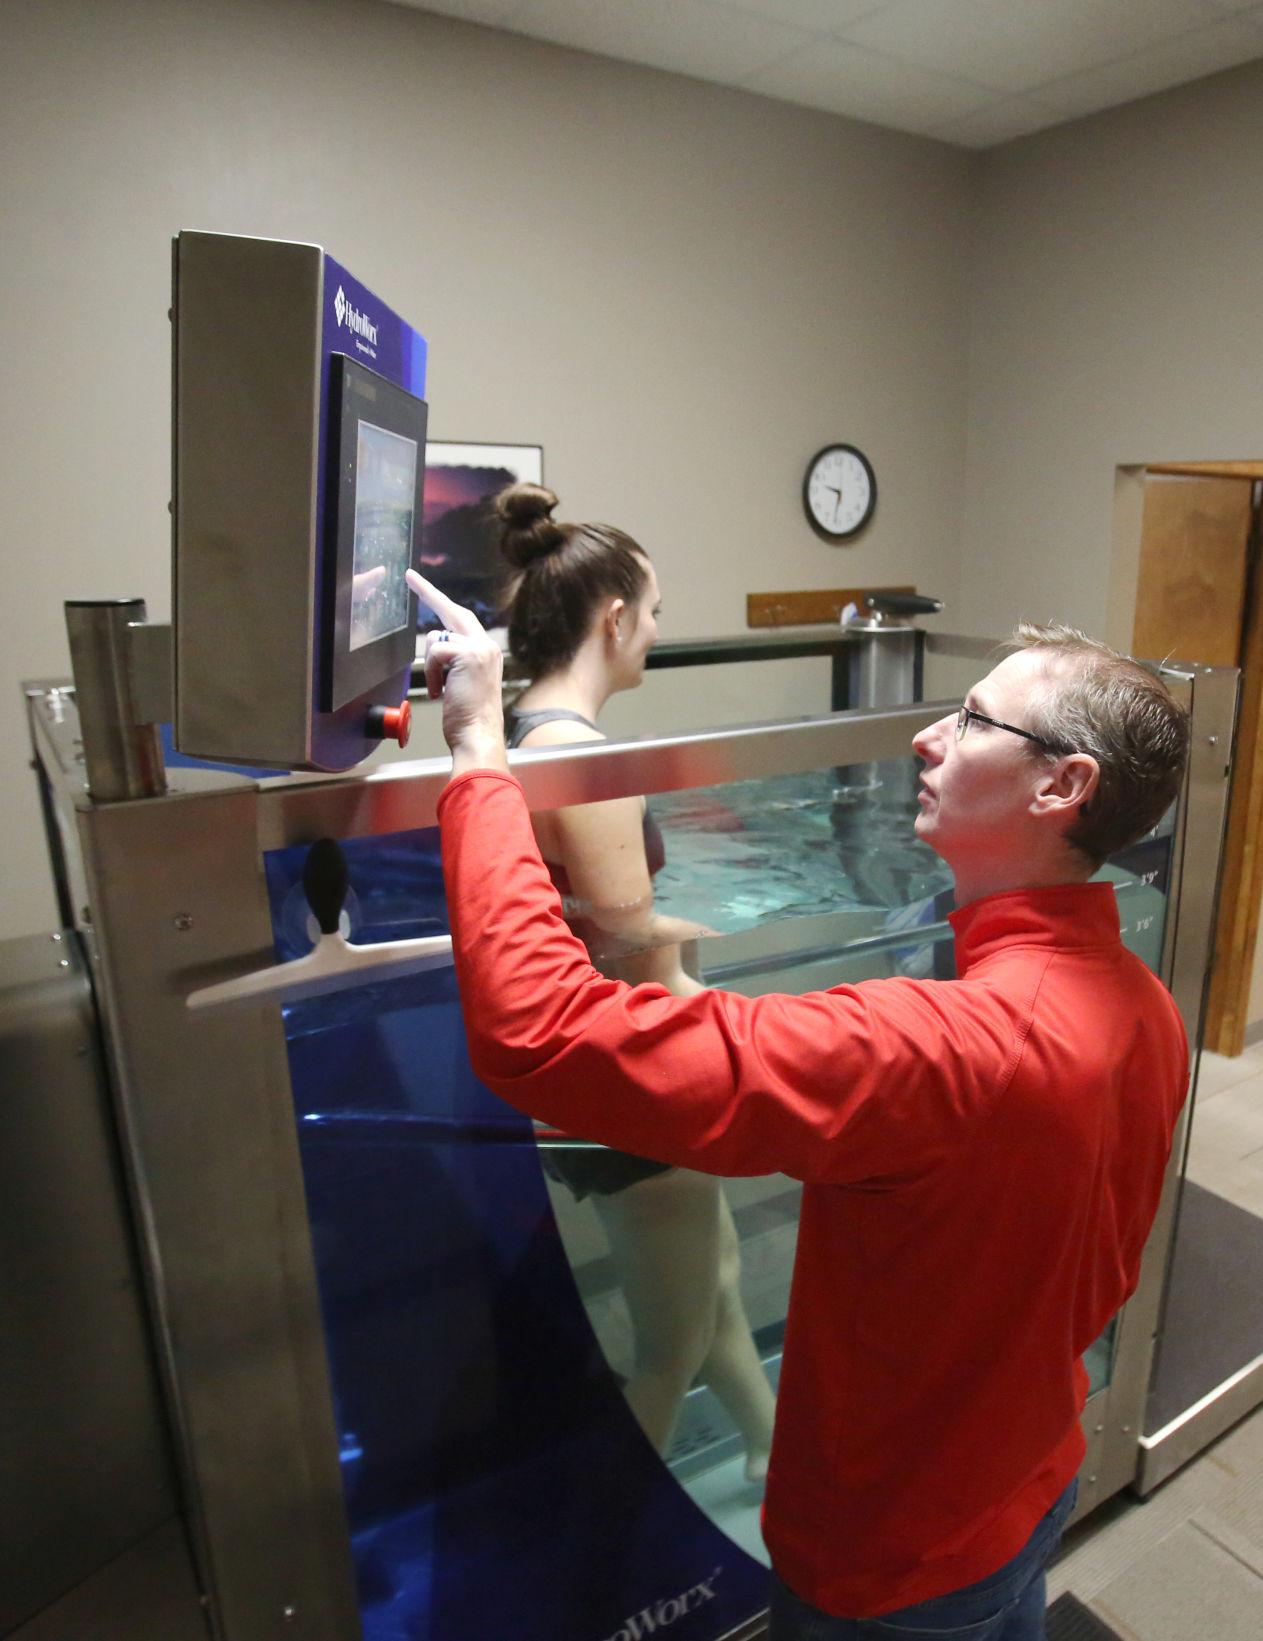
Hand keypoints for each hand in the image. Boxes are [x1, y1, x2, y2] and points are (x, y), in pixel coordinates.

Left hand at [405, 570, 508, 774]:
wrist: (479, 735)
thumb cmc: (469, 719)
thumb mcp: (462, 684)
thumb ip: (454, 662)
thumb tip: (437, 646)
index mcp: (486, 653)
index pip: (462, 620)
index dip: (442, 603)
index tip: (424, 586)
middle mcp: (486, 646)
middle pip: (452, 611)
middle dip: (429, 592)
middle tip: (410, 577)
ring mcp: (480, 648)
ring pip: (436, 641)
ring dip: (431, 667)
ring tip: (441, 690)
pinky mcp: (469, 654)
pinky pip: (434, 654)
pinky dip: (431, 675)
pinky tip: (440, 692)